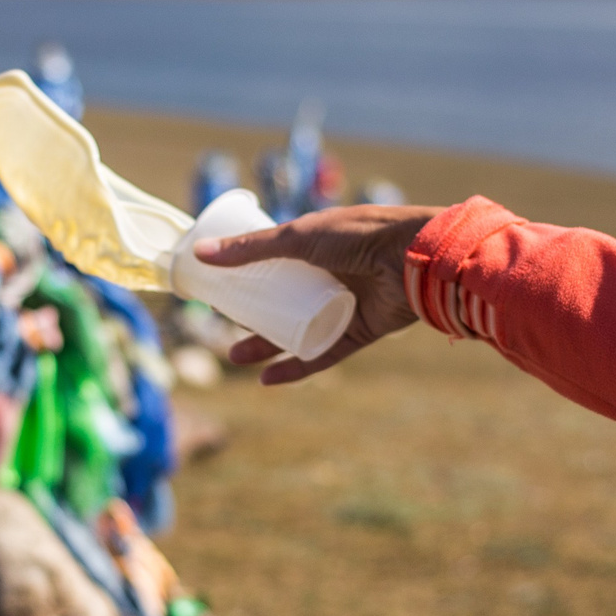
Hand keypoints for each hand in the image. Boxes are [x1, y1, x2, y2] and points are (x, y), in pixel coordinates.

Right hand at [190, 204, 439, 383]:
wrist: (414, 257)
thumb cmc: (359, 236)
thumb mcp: (298, 237)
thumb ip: (251, 247)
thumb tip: (200, 254)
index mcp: (317, 246)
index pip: (275, 264)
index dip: (248, 276)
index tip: (219, 290)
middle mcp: (330, 275)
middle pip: (283, 301)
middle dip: (251, 317)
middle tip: (222, 327)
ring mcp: (345, 304)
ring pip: (299, 330)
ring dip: (266, 345)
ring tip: (235, 357)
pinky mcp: (360, 332)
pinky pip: (323, 354)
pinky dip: (296, 368)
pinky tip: (268, 379)